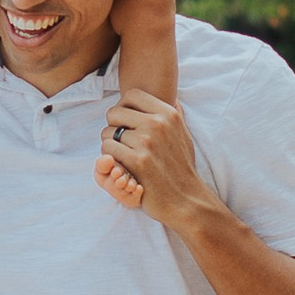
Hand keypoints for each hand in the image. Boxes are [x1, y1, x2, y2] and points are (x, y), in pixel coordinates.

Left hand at [98, 85, 209, 229]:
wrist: (186, 199)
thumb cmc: (182, 168)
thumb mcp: (184, 136)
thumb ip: (175, 116)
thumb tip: (172, 98)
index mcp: (169, 114)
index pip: (131, 94)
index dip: (123, 107)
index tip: (126, 122)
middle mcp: (158, 124)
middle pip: (114, 112)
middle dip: (113, 126)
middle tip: (121, 141)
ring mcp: (147, 142)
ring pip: (108, 132)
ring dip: (110, 145)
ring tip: (122, 156)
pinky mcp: (137, 161)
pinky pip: (108, 149)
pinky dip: (109, 158)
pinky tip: (120, 165)